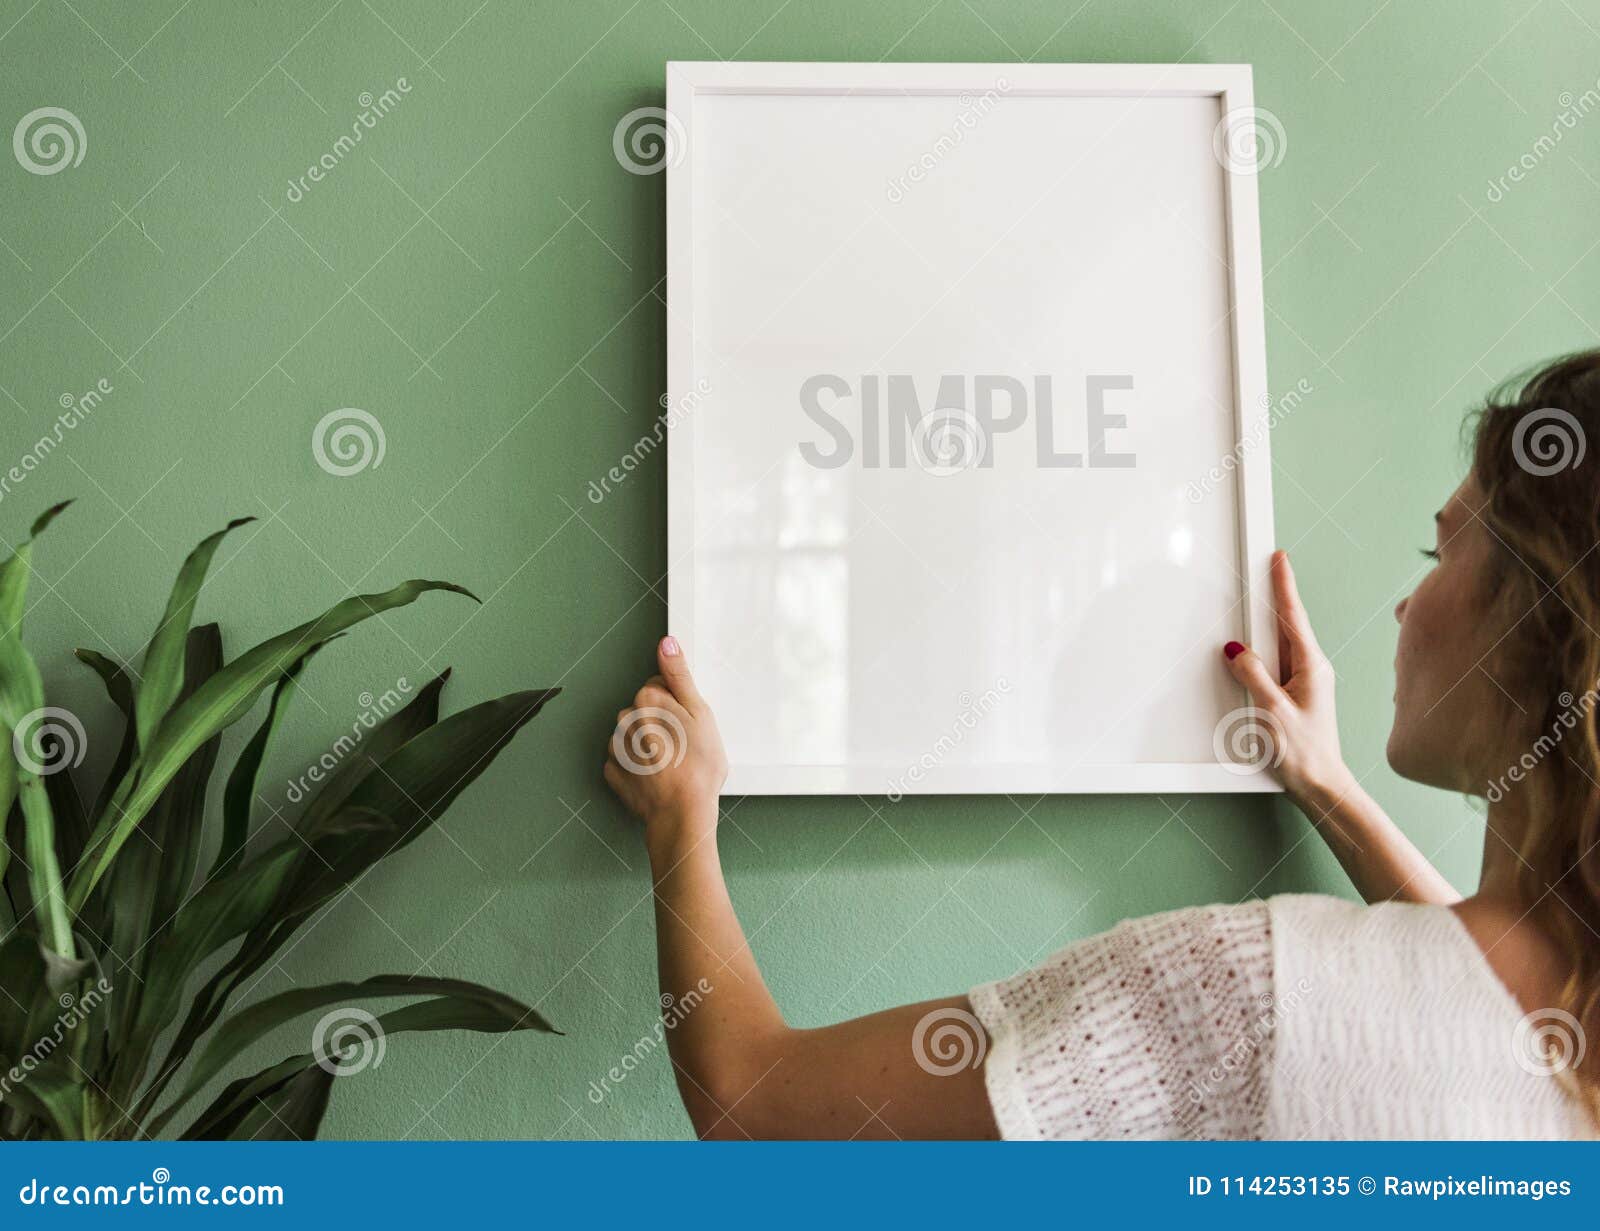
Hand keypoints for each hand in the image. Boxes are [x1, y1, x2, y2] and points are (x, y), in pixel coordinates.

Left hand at [604, 636, 727, 844]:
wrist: (682, 814)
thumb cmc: (698, 767)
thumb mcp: (700, 712)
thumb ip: (679, 675)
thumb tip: (667, 643)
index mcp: (647, 699)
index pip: (660, 685)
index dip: (678, 702)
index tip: (689, 721)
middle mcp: (625, 719)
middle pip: (645, 709)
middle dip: (661, 722)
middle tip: (684, 744)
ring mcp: (617, 747)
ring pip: (634, 734)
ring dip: (649, 743)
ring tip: (672, 762)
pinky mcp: (614, 772)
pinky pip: (624, 760)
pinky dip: (638, 765)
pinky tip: (657, 775)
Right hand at [1221, 550, 1352, 806]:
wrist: (1321, 784)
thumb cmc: (1304, 753)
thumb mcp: (1272, 711)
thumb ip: (1254, 676)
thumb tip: (1237, 650)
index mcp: (1312, 667)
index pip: (1293, 617)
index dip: (1284, 585)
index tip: (1279, 559)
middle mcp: (1312, 670)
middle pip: (1287, 625)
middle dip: (1275, 597)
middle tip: (1266, 570)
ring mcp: (1306, 682)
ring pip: (1280, 645)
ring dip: (1267, 627)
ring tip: (1254, 610)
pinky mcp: (1297, 694)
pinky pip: (1277, 664)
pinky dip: (1264, 653)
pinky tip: (1254, 653)